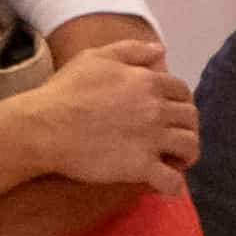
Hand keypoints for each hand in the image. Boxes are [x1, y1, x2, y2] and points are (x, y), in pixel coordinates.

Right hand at [19, 36, 198, 188]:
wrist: (44, 126)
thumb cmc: (65, 91)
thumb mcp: (95, 57)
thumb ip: (131, 51)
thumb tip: (160, 50)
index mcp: (148, 82)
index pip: (181, 90)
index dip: (180, 101)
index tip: (171, 111)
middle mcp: (157, 109)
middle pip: (190, 118)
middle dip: (186, 127)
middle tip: (174, 136)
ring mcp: (152, 139)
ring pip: (189, 147)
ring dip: (186, 154)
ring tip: (174, 160)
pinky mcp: (141, 167)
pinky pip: (172, 180)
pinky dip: (174, 185)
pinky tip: (166, 185)